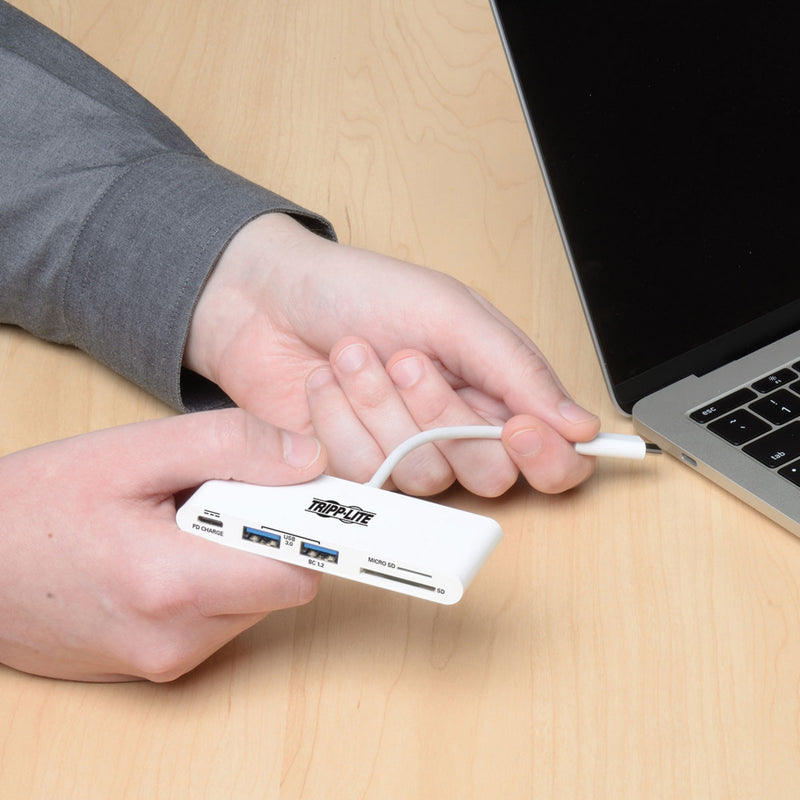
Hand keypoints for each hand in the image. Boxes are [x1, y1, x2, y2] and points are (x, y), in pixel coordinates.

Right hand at [0, 409, 324, 681]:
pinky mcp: (156, 666)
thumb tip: (309, 458)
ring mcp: (166, 660)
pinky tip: (164, 551)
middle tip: (214, 495)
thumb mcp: (132, 452)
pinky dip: (211, 581)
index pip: (297, 571)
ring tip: (178, 522)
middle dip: (265, 535)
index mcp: (174, 586)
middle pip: (278, 586)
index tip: (298, 492)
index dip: (306, 526)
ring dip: (236, 558)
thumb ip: (230, 446)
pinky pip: (218, 620)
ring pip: (251, 602)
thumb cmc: (36, 505)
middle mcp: (177, 640)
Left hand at [185, 213, 599, 496]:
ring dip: (381, 410)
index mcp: (496, 389)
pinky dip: (341, 423)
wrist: (271, 298)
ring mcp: (406, 455)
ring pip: (424, 476)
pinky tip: (325, 385)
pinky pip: (367, 475)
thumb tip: (581, 428)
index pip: (554, 457)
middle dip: (441, 417)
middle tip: (405, 360)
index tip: (517, 428)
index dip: (546, 457)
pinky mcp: (357, 470)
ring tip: (352, 356)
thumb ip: (517, 370)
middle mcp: (458, 431)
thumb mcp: (451, 312)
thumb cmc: (362, 291)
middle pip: (489, 475)